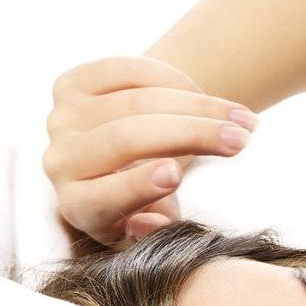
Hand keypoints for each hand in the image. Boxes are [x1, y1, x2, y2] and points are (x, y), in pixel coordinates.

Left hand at [43, 56, 256, 248]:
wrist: (120, 163)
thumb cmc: (145, 204)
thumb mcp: (153, 231)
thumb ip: (152, 234)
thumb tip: (145, 222)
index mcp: (81, 208)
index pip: (103, 197)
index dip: (138, 185)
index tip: (175, 174)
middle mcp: (61, 162)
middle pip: (127, 138)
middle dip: (191, 134)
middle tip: (241, 139)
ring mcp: (62, 119)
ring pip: (135, 101)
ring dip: (199, 105)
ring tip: (244, 118)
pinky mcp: (70, 86)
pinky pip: (126, 71)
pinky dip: (173, 79)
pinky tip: (203, 95)